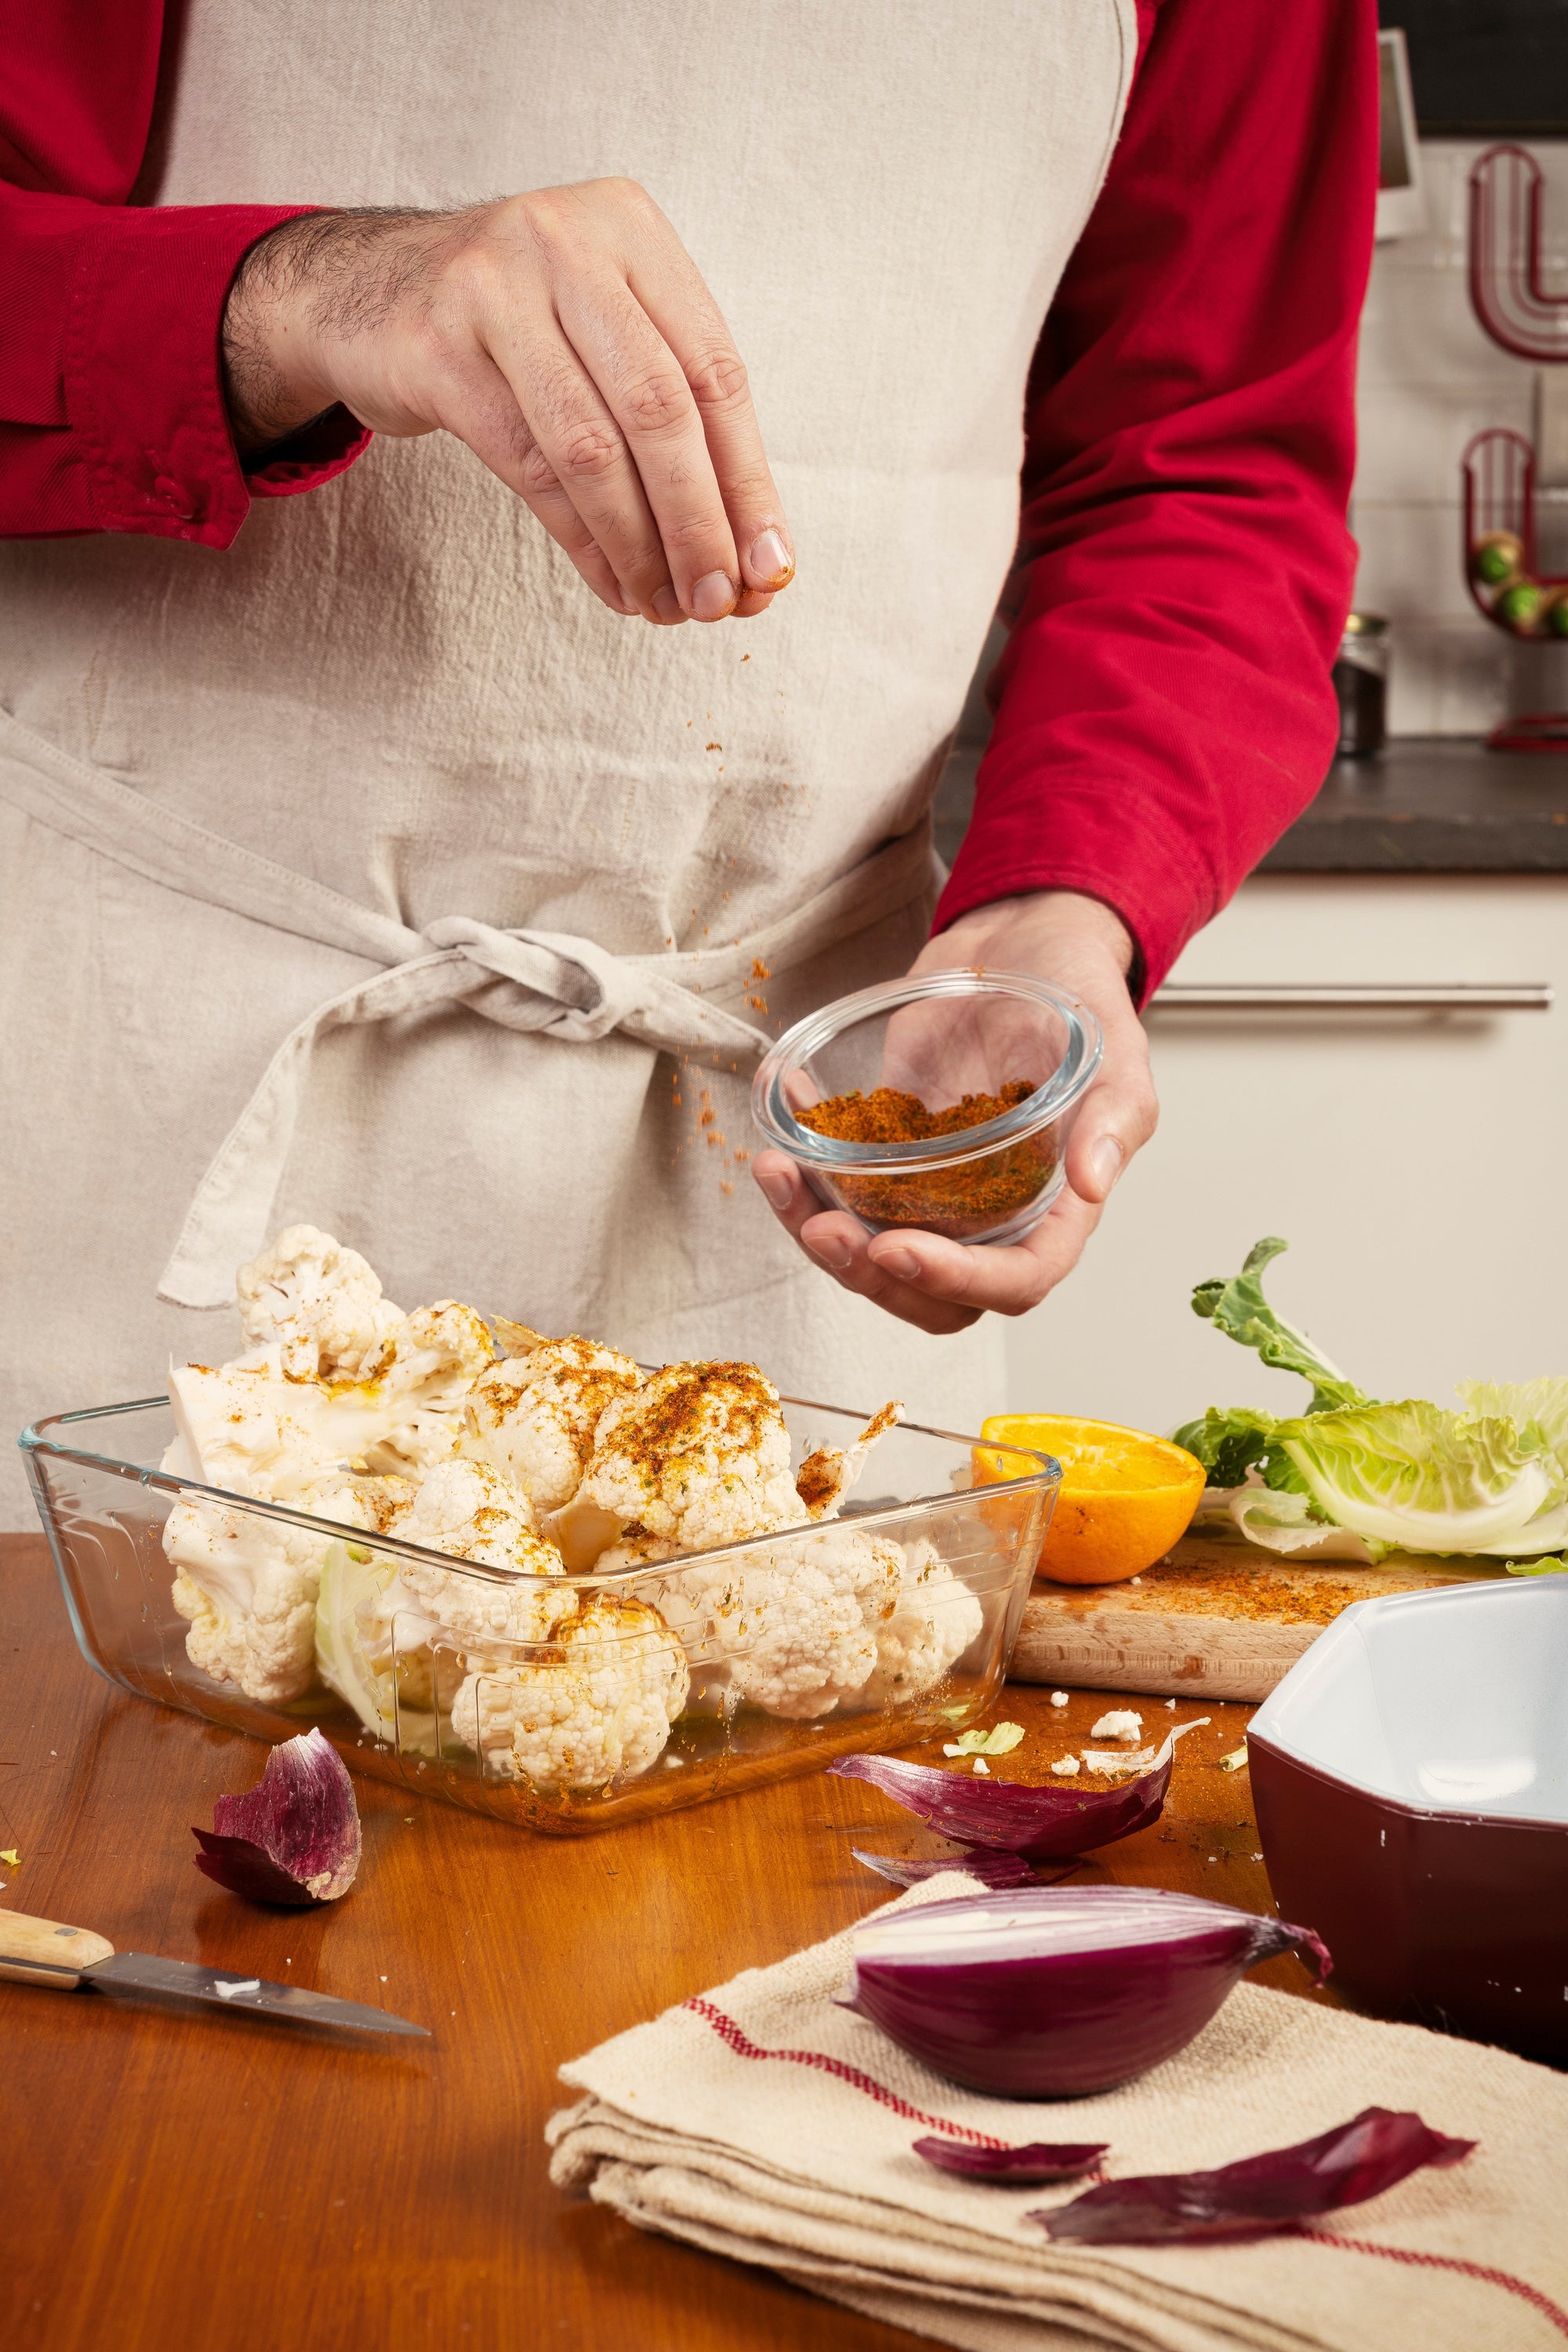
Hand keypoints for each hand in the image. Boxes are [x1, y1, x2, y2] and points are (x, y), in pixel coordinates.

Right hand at [222, 186, 793, 624]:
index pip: (715, 370)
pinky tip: (613, 584)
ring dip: (639, 545)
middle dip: (699, 522)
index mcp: (630, 228)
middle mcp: (565, 242)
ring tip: (666, 607)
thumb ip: (677, 420)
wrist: (362, 294)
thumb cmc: (515, 328)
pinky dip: (582, 541)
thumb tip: (753, 557)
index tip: (771, 568)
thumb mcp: (603, 331)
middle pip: (660, 408)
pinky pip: (529, 468)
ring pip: (592, 446)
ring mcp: (493, 289)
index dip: (748, 480)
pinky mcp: (436, 349)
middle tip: (719, 602)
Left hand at [751, 891, 1158, 1333]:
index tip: (897, 1249)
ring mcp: (933, 1188)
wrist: (1024, 943)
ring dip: (815, 1227)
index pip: (1015, 1280)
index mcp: (1053, 1208)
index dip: (957, 1281)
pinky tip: (780, 1122)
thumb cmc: (1080, 1001)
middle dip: (868, 1274)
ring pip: (870, 1249)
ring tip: (777, 1172)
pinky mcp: (887, 1151)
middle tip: (821, 1227)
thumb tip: (1093, 1183)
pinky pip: (838, 1186)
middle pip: (929, 1292)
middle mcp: (990, 1214)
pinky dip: (800, 1169)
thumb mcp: (1114, 1054)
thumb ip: (1113, 1120)